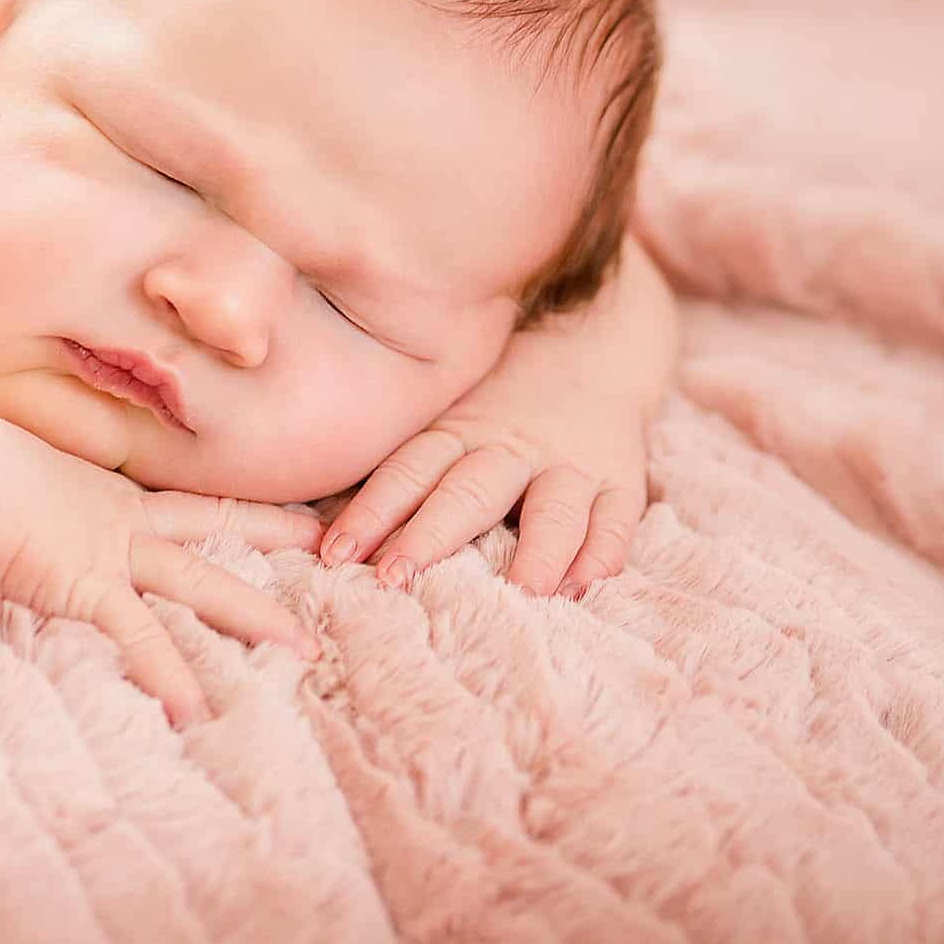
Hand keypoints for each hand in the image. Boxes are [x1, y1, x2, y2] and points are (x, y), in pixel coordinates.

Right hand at [0, 416, 324, 728]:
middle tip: (339, 551)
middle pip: (219, 525)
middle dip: (282, 538)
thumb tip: (18, 507)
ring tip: (304, 650)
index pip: (191, 499)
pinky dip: (167, 675)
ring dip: (256, 616)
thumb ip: (26, 495)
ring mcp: (110, 552)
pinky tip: (195, 713)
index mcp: (106, 495)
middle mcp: (121, 519)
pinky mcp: (85, 586)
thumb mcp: (6, 475)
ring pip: (202, 582)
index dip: (243, 504)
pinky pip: (138, 636)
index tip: (294, 509)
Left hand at [314, 323, 648, 598]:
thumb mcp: (447, 422)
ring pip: (553, 507)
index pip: (408, 472)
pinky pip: (615, 519)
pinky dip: (601, 552)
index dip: (370, 512)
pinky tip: (583, 586)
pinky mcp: (619, 482)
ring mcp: (569, 464)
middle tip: (396, 578)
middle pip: (468, 493)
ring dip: (537, 551)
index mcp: (458, 433)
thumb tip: (324, 534)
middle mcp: (510, 447)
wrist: (591, 350)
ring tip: (522, 594)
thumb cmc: (495, 409)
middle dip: (430, 536)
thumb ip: (405, 474)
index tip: (336, 555)